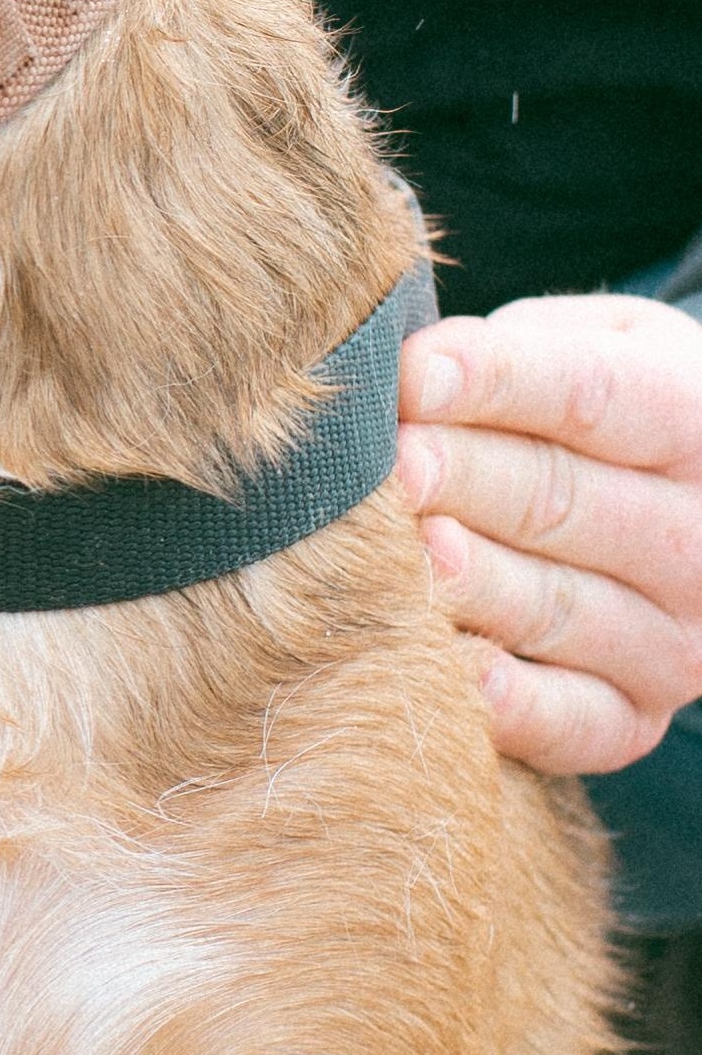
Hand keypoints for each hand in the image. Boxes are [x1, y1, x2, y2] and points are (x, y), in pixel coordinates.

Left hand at [398, 293, 701, 773]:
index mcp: (687, 420)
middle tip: (389, 465)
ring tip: (406, 549)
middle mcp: (697, 537)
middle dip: (463, 480)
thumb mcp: (582, 341)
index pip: (586, 396)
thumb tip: (409, 372)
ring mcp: (673, 635)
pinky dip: (509, 701)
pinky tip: (450, 665)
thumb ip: (510, 348)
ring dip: (470, 581)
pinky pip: (573, 719)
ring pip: (555, 605)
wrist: (677, 492)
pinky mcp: (636, 712)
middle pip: (560, 502)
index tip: (413, 377)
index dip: (493, 383)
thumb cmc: (586, 393)